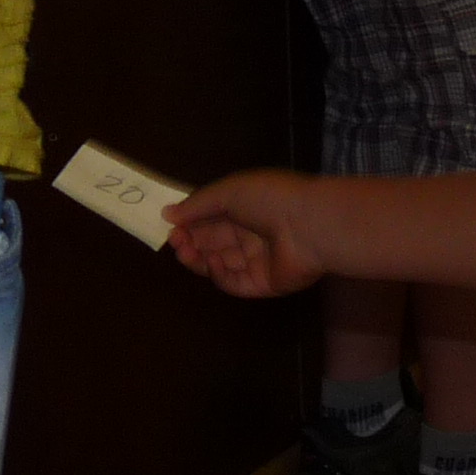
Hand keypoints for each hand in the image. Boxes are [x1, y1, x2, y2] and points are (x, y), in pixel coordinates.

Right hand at [163, 170, 333, 296]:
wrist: (308, 225)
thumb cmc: (268, 199)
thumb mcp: (228, 191)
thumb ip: (198, 205)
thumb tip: (167, 214)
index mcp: (245, 208)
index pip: (211, 218)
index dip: (190, 222)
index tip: (171, 225)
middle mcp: (251, 234)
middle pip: (213, 242)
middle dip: (191, 241)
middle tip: (174, 241)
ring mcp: (257, 260)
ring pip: (220, 263)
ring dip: (199, 258)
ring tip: (183, 252)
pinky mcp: (263, 284)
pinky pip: (235, 282)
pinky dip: (219, 274)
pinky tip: (211, 262)